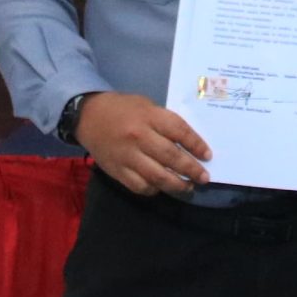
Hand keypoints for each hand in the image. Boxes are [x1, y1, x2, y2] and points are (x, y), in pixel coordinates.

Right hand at [73, 92, 211, 196]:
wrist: (88, 116)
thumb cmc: (123, 109)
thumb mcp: (146, 106)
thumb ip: (165, 122)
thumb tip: (189, 144)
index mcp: (148, 116)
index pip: (179, 132)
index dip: (196, 145)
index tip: (208, 156)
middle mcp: (139, 137)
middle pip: (171, 157)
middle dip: (192, 170)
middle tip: (204, 178)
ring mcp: (127, 156)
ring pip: (157, 176)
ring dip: (176, 185)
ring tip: (188, 187)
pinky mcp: (116, 171)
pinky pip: (139, 186)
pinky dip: (154, 189)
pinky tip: (162, 187)